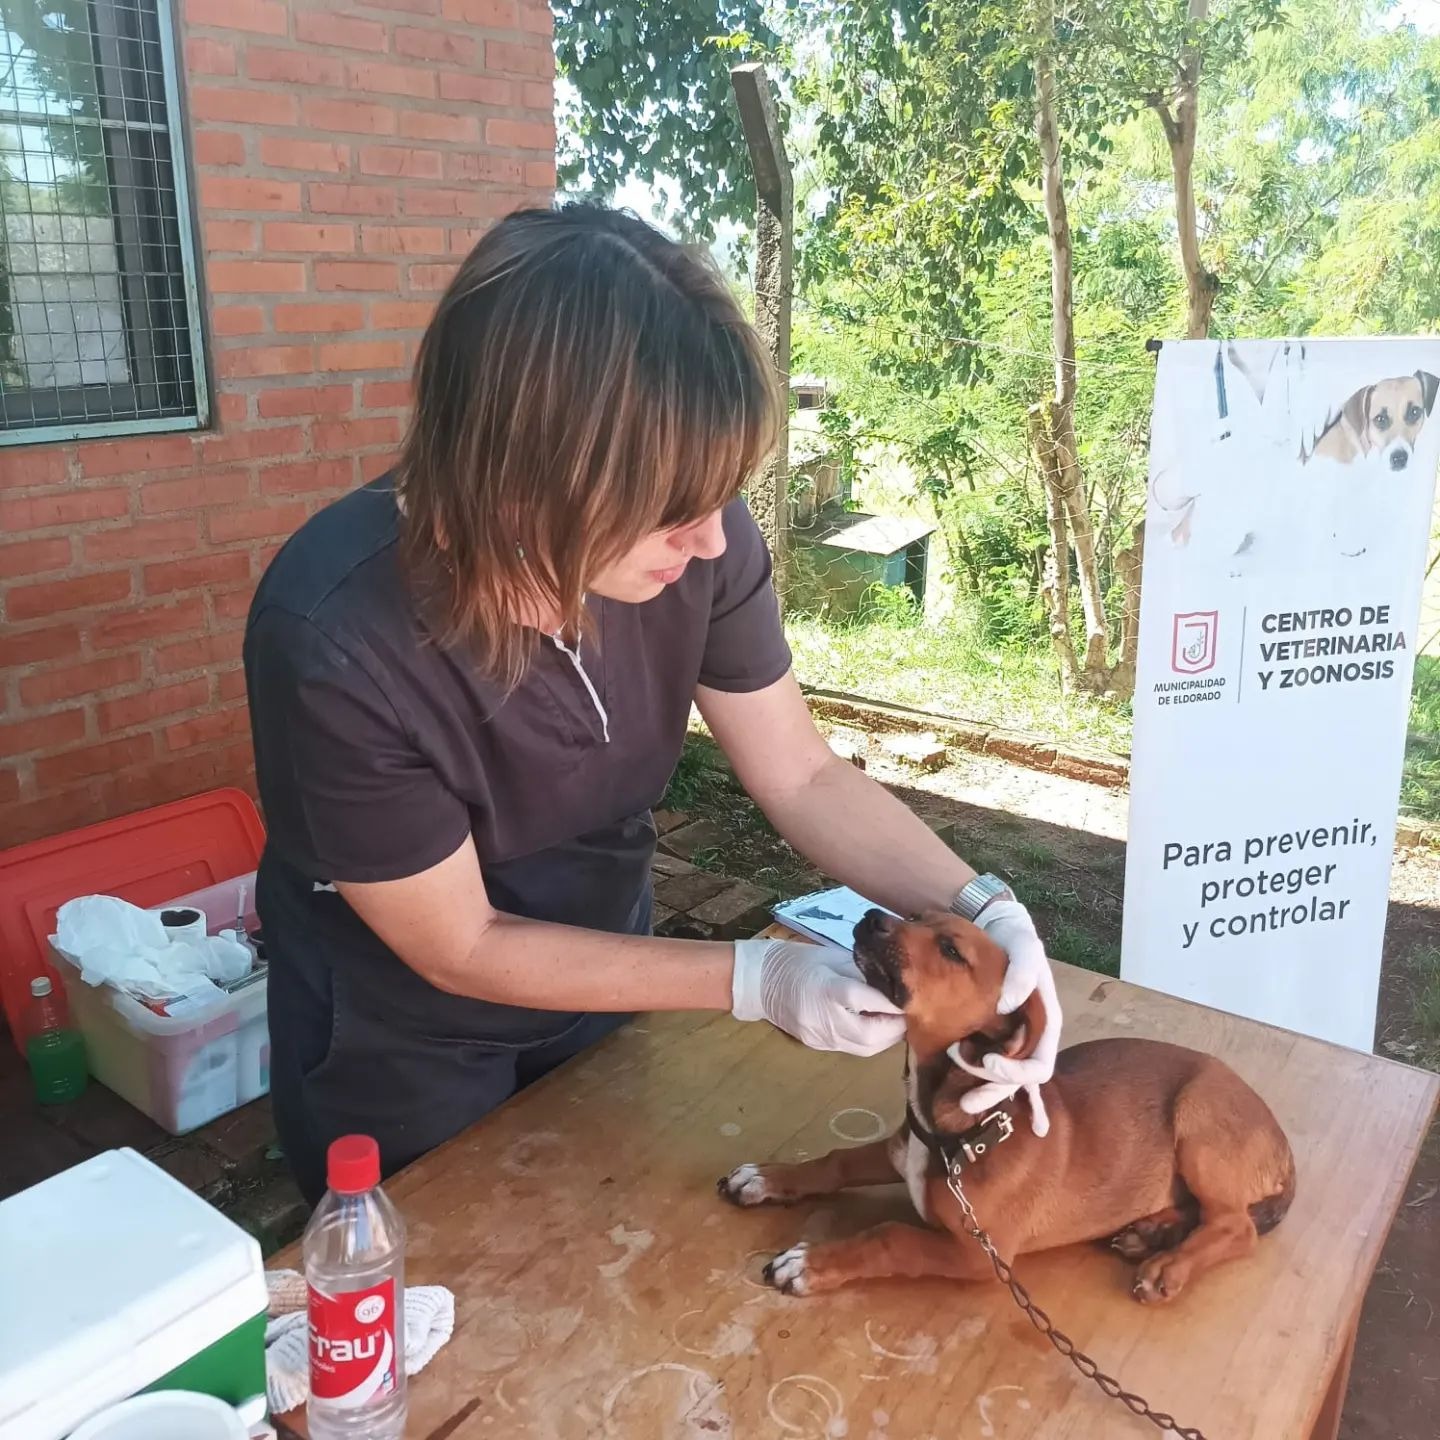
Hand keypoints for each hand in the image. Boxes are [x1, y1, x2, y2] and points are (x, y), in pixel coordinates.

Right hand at [732, 938, 904, 1057]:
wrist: (759, 981)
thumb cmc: (797, 961)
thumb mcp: (832, 957)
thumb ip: (862, 973)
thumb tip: (893, 985)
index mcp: (828, 990)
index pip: (871, 1001)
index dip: (895, 1002)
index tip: (915, 996)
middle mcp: (826, 1020)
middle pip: (873, 1035)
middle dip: (896, 1026)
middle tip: (911, 1011)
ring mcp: (821, 1038)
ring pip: (866, 1048)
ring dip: (886, 1037)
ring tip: (897, 1020)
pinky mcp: (818, 1046)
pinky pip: (852, 1048)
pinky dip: (870, 1040)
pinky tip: (876, 1026)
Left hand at [953, 899, 1061, 1135]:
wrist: (997, 927)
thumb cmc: (1016, 939)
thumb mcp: (1025, 948)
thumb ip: (1022, 973)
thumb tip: (1007, 1004)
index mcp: (1047, 1024)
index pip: (1039, 1066)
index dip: (1016, 1072)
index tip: (988, 1062)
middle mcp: (1032, 1036)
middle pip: (1020, 1080)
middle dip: (995, 1092)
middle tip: (966, 1101)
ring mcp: (1013, 1037)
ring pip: (1004, 1078)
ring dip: (986, 1093)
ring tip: (963, 1105)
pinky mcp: (992, 1032)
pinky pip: (991, 1063)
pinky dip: (986, 1085)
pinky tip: (970, 1105)